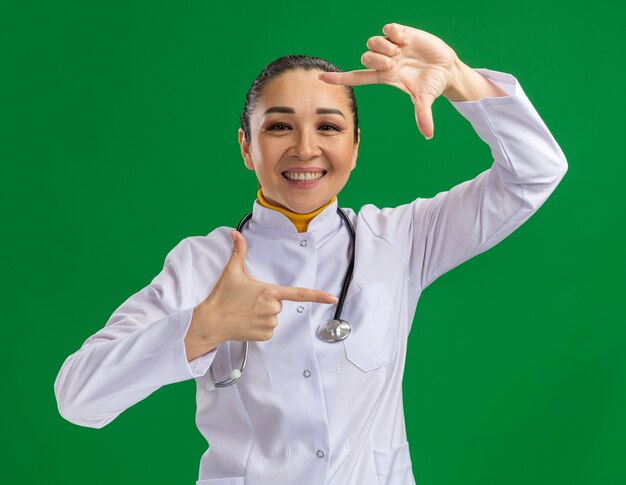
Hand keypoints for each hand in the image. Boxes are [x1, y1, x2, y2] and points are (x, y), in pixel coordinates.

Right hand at [191, 229, 337, 346]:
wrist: (211, 322)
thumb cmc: (222, 296)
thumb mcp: (232, 271)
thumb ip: (238, 251)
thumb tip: (235, 233)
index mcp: (269, 292)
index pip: (299, 293)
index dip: (318, 295)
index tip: (332, 298)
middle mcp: (272, 309)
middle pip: (278, 304)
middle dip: (267, 302)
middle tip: (248, 301)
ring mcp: (269, 324)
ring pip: (274, 317)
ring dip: (263, 315)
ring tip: (245, 312)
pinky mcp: (265, 336)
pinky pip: (269, 329)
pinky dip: (260, 327)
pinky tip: (247, 322)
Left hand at [318, 23, 460, 139]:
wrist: (446, 68)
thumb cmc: (432, 84)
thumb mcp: (425, 99)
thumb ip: (423, 115)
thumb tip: (428, 136)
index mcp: (385, 76)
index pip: (357, 77)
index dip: (339, 78)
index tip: (321, 78)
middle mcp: (385, 61)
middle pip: (365, 56)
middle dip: (377, 60)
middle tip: (394, 62)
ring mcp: (392, 47)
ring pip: (372, 42)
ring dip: (384, 47)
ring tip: (401, 51)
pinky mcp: (402, 33)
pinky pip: (388, 29)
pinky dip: (395, 34)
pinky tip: (406, 40)